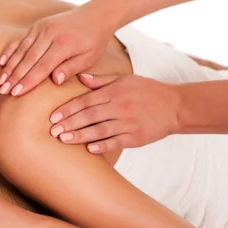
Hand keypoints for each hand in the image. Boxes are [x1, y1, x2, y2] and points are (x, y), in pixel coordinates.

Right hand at [0, 4, 115, 95]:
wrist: (95, 14)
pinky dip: (10, 51)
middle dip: (14, 77)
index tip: (16, 93)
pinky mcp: (37, 25)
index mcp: (63, 44)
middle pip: (28, 60)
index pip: (42, 67)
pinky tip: (1, 63)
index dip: (28, 81)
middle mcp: (49, 34)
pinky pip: (20, 40)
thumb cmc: (94, 40)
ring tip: (1, 82)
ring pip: (21, 50)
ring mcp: (41, 28)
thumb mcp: (89, 58)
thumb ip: (71, 68)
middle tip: (4, 91)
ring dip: (9, 67)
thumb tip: (55, 81)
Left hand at [49, 73, 181, 153]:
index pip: (85, 100)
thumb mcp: (124, 80)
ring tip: (63, 140)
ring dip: (80, 135)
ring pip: (100, 130)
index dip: (68, 109)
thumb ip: (101, 81)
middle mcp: (120, 106)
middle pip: (89, 116)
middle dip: (69, 123)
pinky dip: (103, 145)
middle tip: (52, 131)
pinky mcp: (137, 137)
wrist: (175, 105)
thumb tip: (80, 78)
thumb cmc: (146, 91)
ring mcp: (129, 122)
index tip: (52, 116)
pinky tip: (89, 149)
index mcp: (114, 91)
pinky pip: (117, 141)